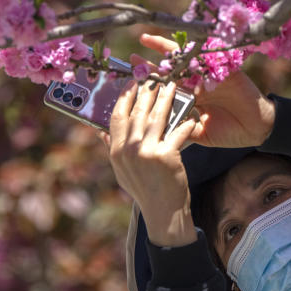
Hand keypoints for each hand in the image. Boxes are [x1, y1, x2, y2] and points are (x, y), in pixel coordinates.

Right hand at [103, 79, 198, 246]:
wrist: (163, 213)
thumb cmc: (144, 190)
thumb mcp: (122, 171)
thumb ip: (112, 148)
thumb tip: (99, 131)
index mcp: (116, 151)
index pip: (117, 117)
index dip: (124, 98)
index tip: (131, 84)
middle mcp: (129, 150)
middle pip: (137, 113)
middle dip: (146, 92)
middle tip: (153, 77)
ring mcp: (147, 152)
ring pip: (157, 117)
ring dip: (166, 99)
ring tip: (172, 86)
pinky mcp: (166, 156)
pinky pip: (178, 133)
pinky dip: (186, 124)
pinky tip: (191, 116)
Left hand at [134, 33, 275, 148]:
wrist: (257, 129)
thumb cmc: (230, 132)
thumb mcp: (201, 134)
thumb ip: (182, 131)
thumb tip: (158, 135)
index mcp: (188, 99)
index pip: (163, 89)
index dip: (147, 84)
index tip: (127, 82)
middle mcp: (195, 84)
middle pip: (167, 71)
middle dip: (149, 64)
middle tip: (129, 59)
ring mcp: (208, 75)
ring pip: (182, 58)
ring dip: (164, 48)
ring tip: (145, 39)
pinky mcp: (223, 69)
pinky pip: (207, 55)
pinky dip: (192, 47)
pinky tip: (178, 40)